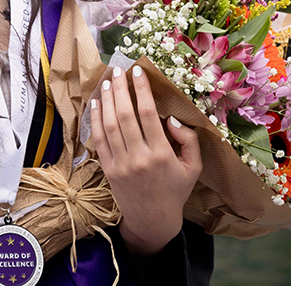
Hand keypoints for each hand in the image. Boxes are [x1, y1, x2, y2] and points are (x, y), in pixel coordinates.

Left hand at [90, 64, 201, 256]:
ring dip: (107, 100)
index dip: (142, 90)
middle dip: (121, 89)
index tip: (139, 71)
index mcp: (162, 155)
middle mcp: (139, 158)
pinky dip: (96, 119)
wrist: (153, 220)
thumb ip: (188, 140)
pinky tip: (96, 103)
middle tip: (119, 70)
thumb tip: (171, 118)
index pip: (149, 114)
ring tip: (108, 81)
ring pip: (109, 124)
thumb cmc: (176, 190)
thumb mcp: (194, 167)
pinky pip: (99, 139)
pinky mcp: (108, 169)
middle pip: (125, 115)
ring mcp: (120, 164)